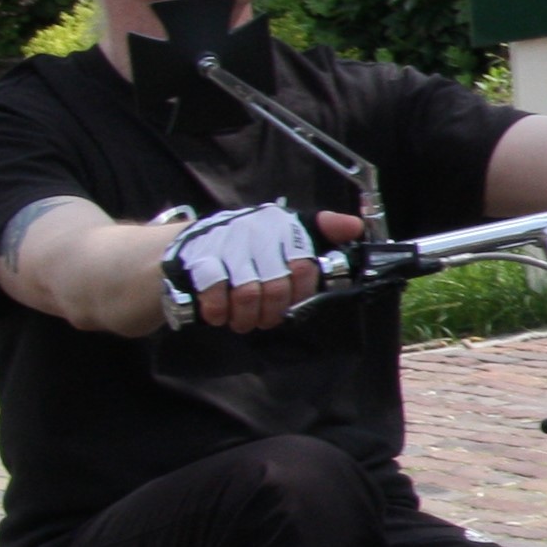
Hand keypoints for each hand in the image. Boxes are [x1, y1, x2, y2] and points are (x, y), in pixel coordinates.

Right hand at [169, 206, 363, 332]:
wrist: (191, 245)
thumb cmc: (249, 247)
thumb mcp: (287, 235)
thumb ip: (322, 231)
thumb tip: (355, 225)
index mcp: (280, 225)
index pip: (304, 265)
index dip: (302, 292)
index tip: (293, 302)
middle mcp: (255, 230)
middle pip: (277, 286)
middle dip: (273, 311)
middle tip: (267, 319)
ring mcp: (225, 243)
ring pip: (249, 293)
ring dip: (247, 317)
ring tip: (245, 321)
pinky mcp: (199, 258)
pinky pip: (216, 293)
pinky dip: (219, 311)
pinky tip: (220, 316)